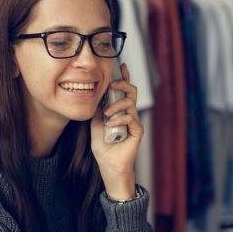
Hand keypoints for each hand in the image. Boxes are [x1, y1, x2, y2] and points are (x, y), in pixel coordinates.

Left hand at [90, 63, 142, 183]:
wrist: (109, 165)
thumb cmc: (103, 148)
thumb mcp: (95, 125)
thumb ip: (97, 111)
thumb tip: (96, 96)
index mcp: (120, 111)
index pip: (123, 91)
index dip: (124, 78)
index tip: (122, 65)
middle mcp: (129, 115)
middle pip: (131, 92)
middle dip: (122, 83)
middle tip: (112, 84)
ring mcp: (134, 122)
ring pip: (130, 103)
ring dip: (117, 104)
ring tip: (107, 113)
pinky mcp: (138, 131)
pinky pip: (131, 118)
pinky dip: (120, 118)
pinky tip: (111, 124)